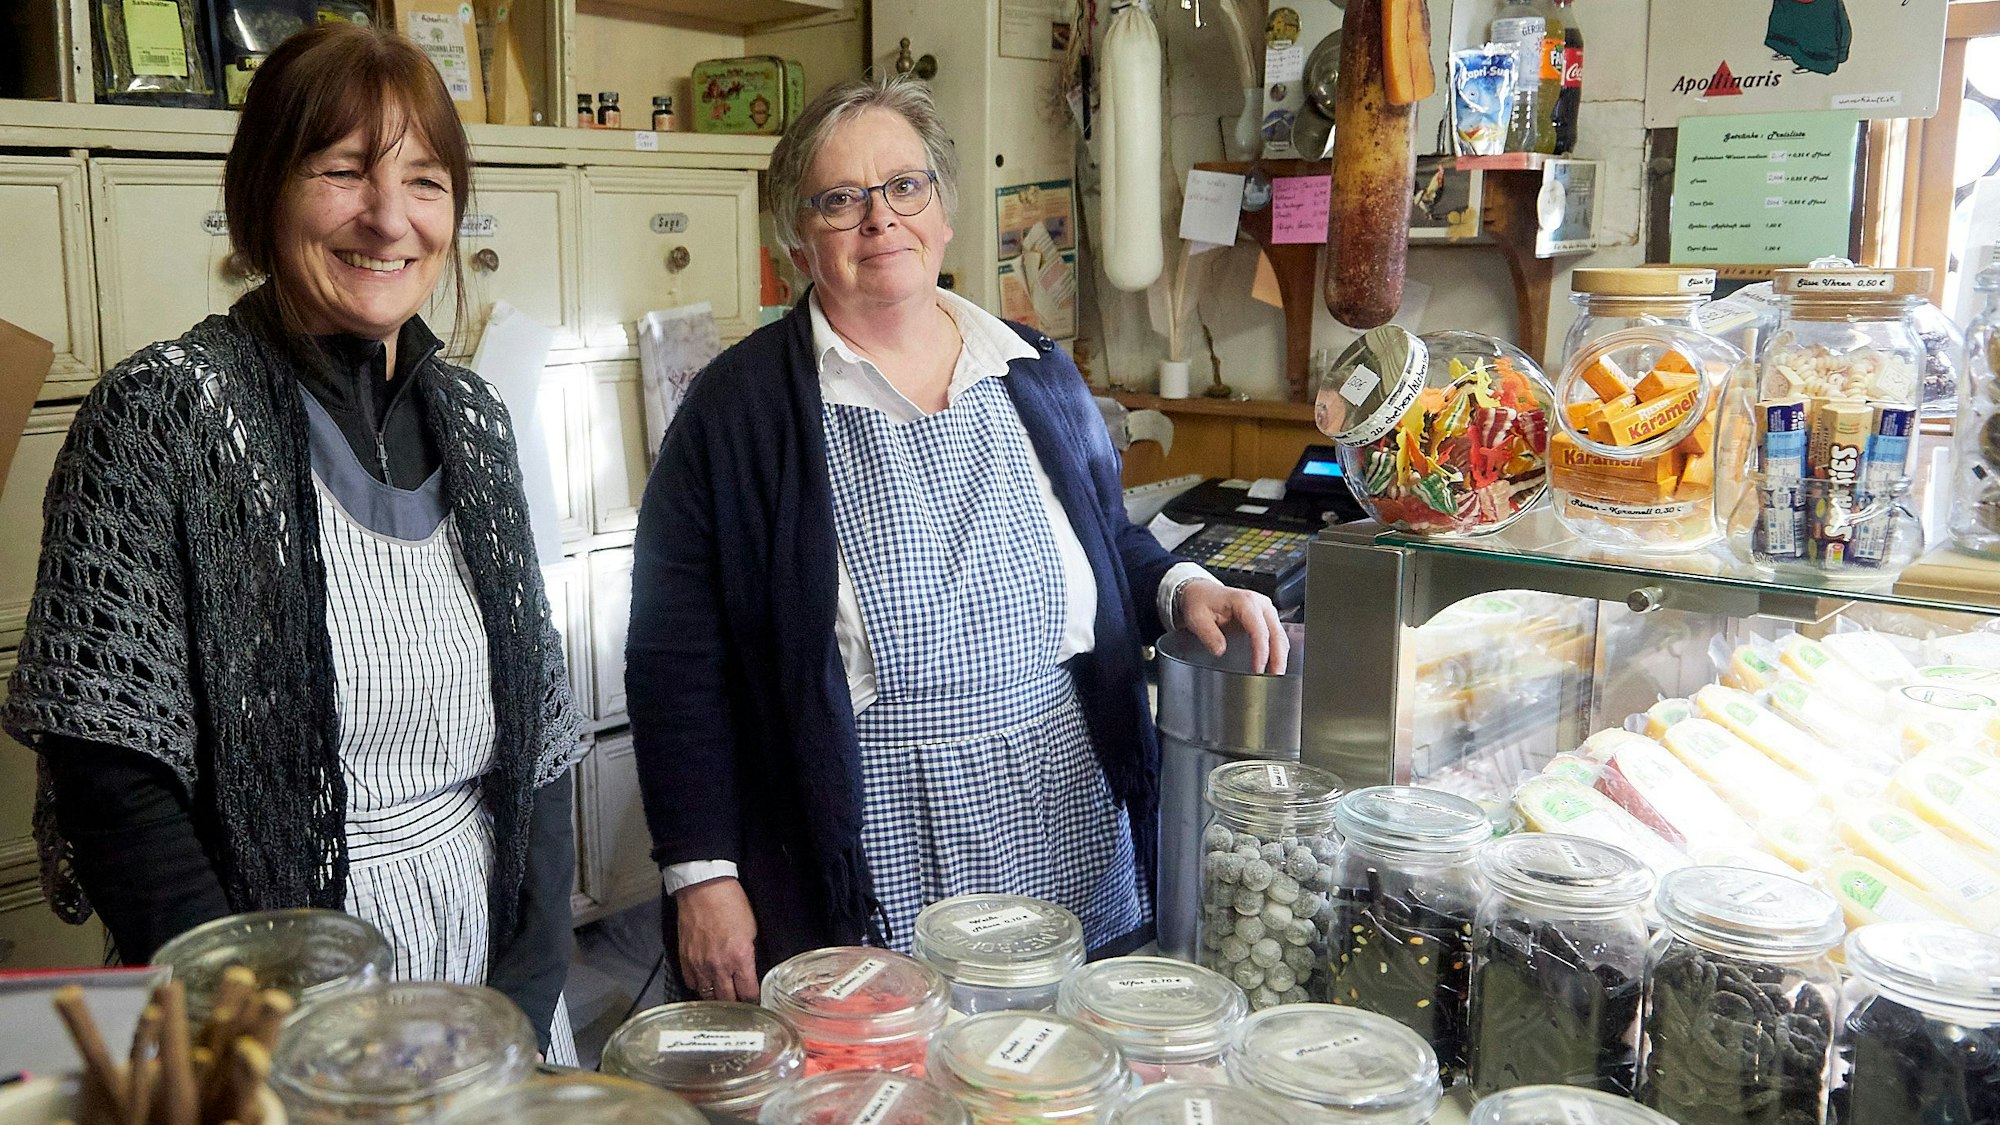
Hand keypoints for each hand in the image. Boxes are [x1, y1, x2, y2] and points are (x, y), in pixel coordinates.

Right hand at [674, 877, 759, 1001]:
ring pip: (708, 995)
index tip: (755, 1002)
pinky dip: (699, 986)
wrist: (704, 889)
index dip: (754, 1000)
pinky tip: (705, 984)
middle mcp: (719, 966)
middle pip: (727, 1000)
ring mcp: (699, 964)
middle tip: (740, 1005)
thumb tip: (748, 971)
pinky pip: (691, 983)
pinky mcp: (685, 959)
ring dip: (716, 998)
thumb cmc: (731, 903)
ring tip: (722, 999)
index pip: (748, 993)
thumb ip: (749, 955)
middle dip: (736, 1004)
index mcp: (740, 958)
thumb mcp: (751, 930)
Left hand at [1180, 580, 1288, 673]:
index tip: (1258, 668)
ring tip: (1275, 674)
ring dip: (1280, 655)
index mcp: (1244, 601)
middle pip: (1276, 633)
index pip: (1259, 629)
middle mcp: (1259, 603)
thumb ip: (1208, 634)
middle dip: (1278, 657)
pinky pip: (1277, 634)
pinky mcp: (1266, 616)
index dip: (1261, 651)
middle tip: (1275, 677)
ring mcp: (1265, 609)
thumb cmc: (1200, 602)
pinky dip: (1277, 650)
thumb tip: (1220, 650)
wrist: (1201, 593)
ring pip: (1280, 634)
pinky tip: (1273, 664)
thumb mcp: (1196, 617)